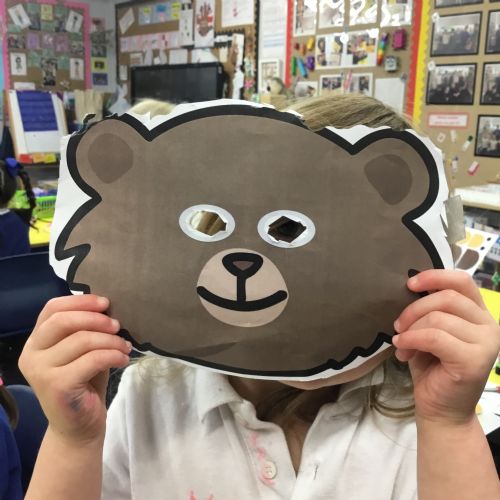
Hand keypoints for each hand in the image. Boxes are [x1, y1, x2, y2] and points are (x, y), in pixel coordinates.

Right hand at [19, 295, 130, 443]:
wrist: (79, 427)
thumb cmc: (84, 383)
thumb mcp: (83, 351)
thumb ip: (86, 329)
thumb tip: (107, 307)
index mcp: (36, 341)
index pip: (52, 308)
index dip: (81, 301)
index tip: (106, 303)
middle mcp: (32, 354)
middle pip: (63, 321)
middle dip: (96, 319)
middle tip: (117, 326)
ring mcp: (41, 371)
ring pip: (82, 340)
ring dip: (111, 340)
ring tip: (125, 347)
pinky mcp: (57, 386)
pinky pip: (92, 359)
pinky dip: (113, 355)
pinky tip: (123, 359)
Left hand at [392, 270, 499, 424]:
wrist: (440, 409)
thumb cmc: (432, 368)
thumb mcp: (429, 331)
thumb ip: (428, 310)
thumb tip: (410, 287)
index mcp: (479, 314)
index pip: (462, 281)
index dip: (434, 276)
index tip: (409, 284)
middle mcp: (489, 325)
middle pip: (447, 297)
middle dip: (414, 308)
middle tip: (397, 325)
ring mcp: (486, 343)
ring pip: (438, 318)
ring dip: (411, 329)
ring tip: (401, 344)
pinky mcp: (475, 360)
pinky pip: (435, 337)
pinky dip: (412, 339)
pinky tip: (403, 350)